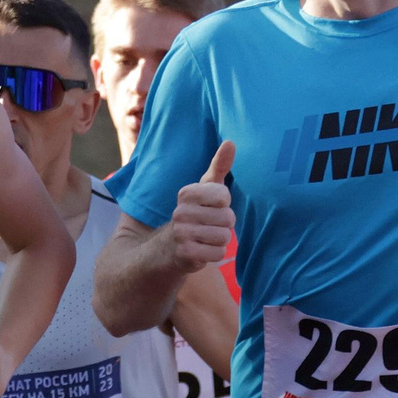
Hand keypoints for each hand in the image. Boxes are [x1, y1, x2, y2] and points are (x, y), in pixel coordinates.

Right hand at [158, 142, 236, 271]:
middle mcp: (180, 212)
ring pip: (224, 237)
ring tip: (205, 238)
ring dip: (220, 241)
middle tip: (209, 226)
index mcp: (186, 193)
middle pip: (228, 218)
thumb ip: (219, 166)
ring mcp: (181, 234)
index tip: (211, 207)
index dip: (224, 204)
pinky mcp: (185, 254)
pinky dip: (215, 254)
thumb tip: (231, 142)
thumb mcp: (205, 189)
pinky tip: (202, 250)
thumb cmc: (195, 214)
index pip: (224, 196)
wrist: (167, 249)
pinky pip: (218, 254)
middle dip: (224, 225)